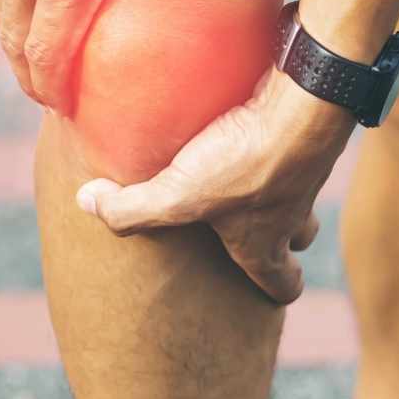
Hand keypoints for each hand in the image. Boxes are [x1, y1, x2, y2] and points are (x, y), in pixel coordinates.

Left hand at [73, 68, 355, 303]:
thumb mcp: (179, 194)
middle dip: (281, 238)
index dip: (277, 289)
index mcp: (266, 244)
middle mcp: (293, 215)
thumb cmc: (245, 161)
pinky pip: (297, 151)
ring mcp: (307, 176)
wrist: (306, 108)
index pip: (283, 285)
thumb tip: (88, 203)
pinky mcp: (309, 137)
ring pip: (300, 195)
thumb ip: (130, 209)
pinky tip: (252, 126)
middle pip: (297, 238)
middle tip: (254, 227)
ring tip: (248, 173)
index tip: (269, 289)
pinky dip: (279, 147)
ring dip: (280, 191)